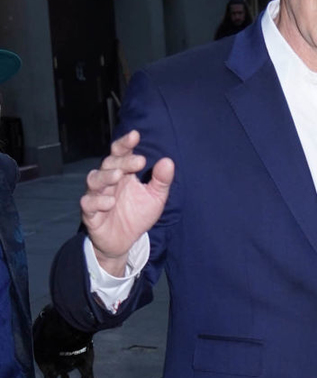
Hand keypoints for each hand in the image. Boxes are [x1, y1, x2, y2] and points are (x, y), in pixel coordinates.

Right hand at [80, 130, 173, 275]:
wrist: (125, 241)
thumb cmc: (138, 214)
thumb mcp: (156, 198)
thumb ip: (161, 180)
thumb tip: (168, 161)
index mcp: (123, 173)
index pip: (120, 153)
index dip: (125, 144)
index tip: (135, 135)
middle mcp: (108, 181)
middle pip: (109, 164)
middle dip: (123, 161)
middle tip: (139, 161)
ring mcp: (97, 196)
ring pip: (94, 179)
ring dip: (105, 176)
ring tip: (118, 175)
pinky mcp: (91, 214)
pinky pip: (88, 203)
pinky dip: (97, 201)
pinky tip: (110, 202)